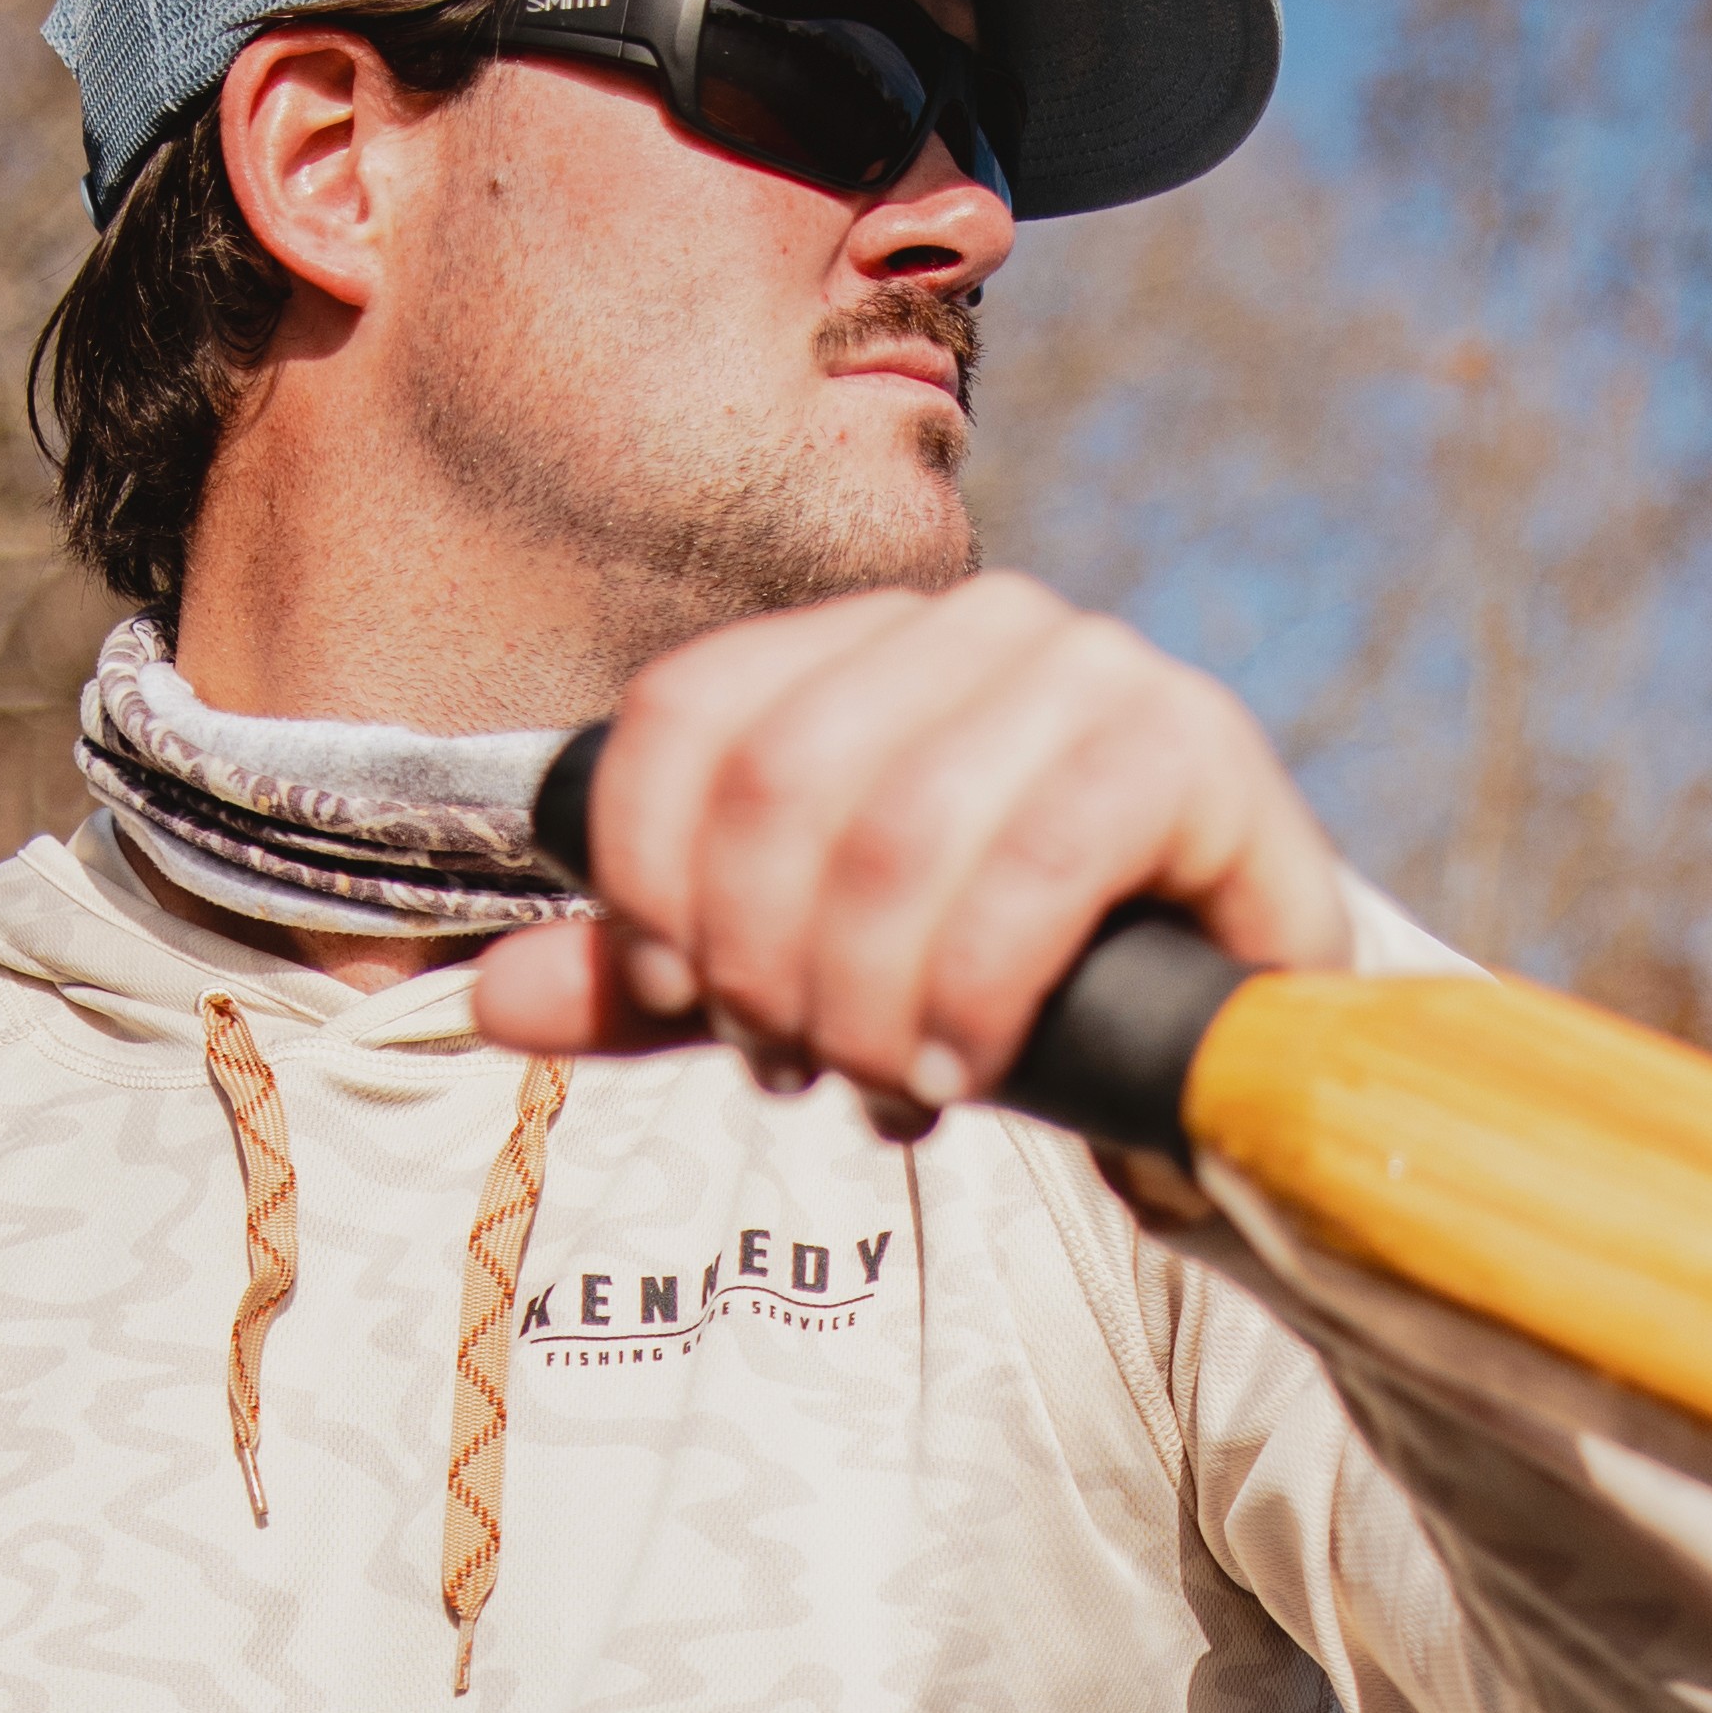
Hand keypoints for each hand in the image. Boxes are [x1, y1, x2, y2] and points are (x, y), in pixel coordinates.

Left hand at [462, 576, 1353, 1124]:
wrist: (1224, 1059)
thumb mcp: (805, 994)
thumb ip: (657, 984)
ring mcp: (1092, 669)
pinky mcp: (1196, 745)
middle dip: (763, 962)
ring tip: (884, 1088)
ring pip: (896, 828)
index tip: (686, 1004)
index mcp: (863, 650)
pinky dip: (974, 990)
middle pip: (777, 779)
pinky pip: (1038, 858)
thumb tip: (487, 994)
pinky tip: (965, 1069)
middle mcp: (975, 624)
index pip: (686, 713)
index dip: (647, 877)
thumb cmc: (1010, 1003)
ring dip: (863, 997)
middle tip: (798, 1072)